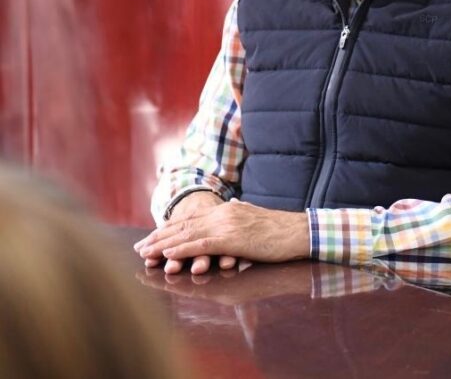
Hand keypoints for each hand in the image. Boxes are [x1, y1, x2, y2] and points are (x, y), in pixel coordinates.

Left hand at [135, 198, 308, 271]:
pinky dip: (182, 250)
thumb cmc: (280, 229)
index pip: (191, 219)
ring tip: (144, 253)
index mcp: (226, 210)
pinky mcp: (233, 239)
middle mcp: (222, 215)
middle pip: (183, 226)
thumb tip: (229, 207)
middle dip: (158, 237)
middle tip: (138, 247)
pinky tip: (168, 255)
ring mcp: (227, 226)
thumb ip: (238, 213)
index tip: (151, 238)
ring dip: (162, 245)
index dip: (168, 229)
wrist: (299, 231)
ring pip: (187, 236)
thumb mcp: (254, 216)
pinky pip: (201, 245)